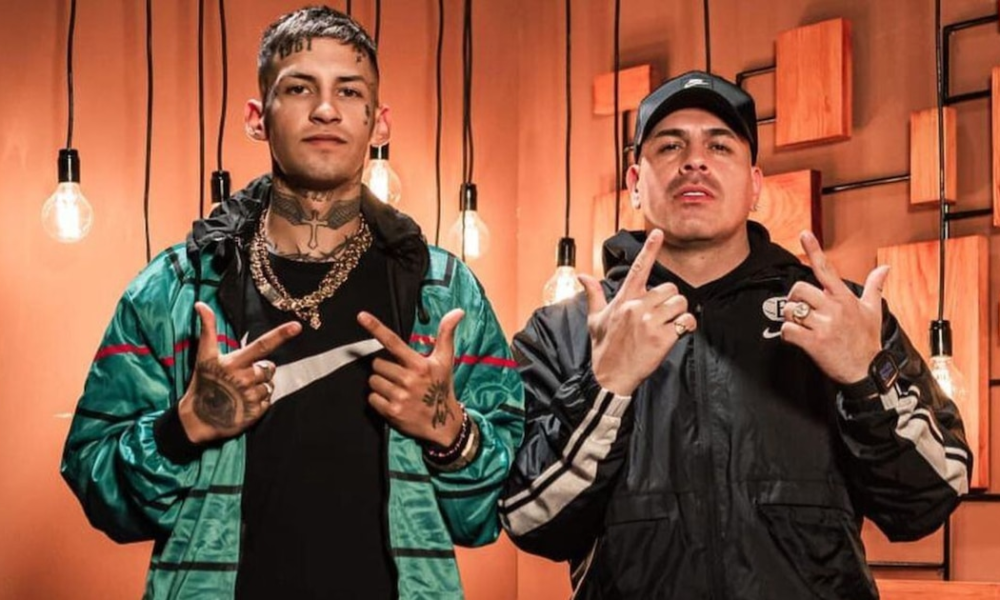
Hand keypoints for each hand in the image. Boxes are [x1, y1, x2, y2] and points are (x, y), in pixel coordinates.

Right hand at [178, 302, 301, 442]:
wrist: (199, 418)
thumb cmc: (203, 383)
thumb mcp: (204, 356)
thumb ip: (207, 329)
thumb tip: (201, 304)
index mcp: (236, 363)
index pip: (262, 345)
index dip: (281, 334)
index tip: (297, 326)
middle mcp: (245, 378)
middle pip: (269, 367)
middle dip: (260, 369)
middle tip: (241, 376)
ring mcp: (252, 395)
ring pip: (269, 384)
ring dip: (259, 385)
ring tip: (241, 390)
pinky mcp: (256, 411)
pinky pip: (269, 399)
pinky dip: (260, 400)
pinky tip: (245, 401)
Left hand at [358, 309, 464, 446]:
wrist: (443, 423)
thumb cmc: (441, 387)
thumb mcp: (445, 360)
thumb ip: (446, 334)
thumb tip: (457, 311)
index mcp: (420, 364)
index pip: (393, 342)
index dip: (376, 328)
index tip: (361, 316)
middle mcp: (409, 379)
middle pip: (378, 363)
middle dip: (385, 368)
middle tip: (399, 376)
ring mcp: (400, 396)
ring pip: (373, 381)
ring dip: (381, 383)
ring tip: (397, 389)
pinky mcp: (392, 412)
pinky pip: (372, 398)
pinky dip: (378, 399)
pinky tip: (393, 401)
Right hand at [579, 229, 696, 395]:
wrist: (610, 377)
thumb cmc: (603, 348)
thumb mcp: (595, 320)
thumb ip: (593, 295)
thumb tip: (582, 276)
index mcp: (623, 300)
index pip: (639, 268)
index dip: (650, 248)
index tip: (658, 233)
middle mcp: (637, 307)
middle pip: (670, 288)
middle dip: (670, 300)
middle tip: (660, 315)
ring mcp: (650, 322)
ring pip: (680, 302)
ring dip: (678, 313)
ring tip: (666, 325)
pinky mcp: (663, 338)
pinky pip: (686, 322)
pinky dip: (686, 326)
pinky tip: (676, 333)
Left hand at [780, 230, 888, 383]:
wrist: (866, 371)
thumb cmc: (867, 341)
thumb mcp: (873, 311)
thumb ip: (875, 287)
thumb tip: (885, 268)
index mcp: (845, 298)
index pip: (826, 269)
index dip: (814, 250)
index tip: (804, 234)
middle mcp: (834, 308)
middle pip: (799, 290)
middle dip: (794, 299)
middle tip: (799, 309)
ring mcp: (824, 325)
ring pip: (791, 310)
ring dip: (791, 319)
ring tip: (801, 326)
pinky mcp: (814, 342)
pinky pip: (788, 330)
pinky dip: (787, 334)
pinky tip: (797, 338)